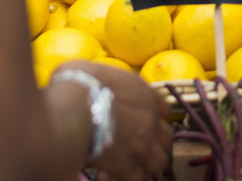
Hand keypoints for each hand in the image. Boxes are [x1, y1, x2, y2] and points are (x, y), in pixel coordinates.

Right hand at [68, 62, 171, 180]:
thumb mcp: (92, 70)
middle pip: (166, 137)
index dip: (153, 115)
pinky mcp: (128, 166)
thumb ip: (101, 80)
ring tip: (129, 165)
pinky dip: (127, 177)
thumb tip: (87, 82)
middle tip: (136, 146)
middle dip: (154, 142)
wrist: (75, 106)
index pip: (163, 107)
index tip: (140, 120)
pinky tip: (112, 174)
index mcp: (144, 93)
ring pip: (159, 161)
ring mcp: (143, 143)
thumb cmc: (78, 81)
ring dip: (146, 164)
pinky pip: (137, 178)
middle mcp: (150, 118)